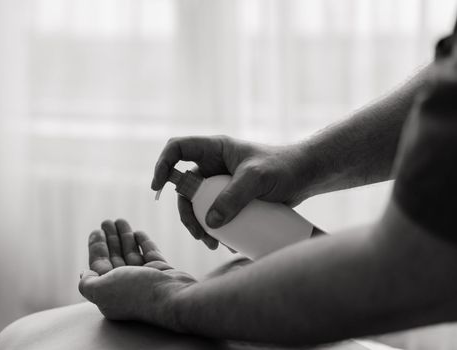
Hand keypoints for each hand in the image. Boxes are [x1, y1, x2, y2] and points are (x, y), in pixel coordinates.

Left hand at [79, 219, 195, 329]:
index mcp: (110, 292)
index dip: (97, 247)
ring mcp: (145, 279)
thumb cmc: (136, 292)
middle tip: (107, 222)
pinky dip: (143, 242)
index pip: (99, 265)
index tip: (96, 230)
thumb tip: (84, 273)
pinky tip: (137, 232)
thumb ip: (88, 282)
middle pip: (115, 257)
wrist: (172, 296)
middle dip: (110, 239)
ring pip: (131, 253)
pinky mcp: (161, 272)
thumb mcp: (101, 289)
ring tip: (120, 220)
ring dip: (125, 236)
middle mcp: (127, 286)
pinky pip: (149, 254)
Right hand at [151, 135, 312, 248]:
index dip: (163, 164)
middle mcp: (213, 165)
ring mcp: (222, 183)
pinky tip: (224, 242)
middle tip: (198, 233)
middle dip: (187, 212)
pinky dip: (214, 228)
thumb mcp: (256, 179)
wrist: (307, 176)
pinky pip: (215, 214)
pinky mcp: (232, 199)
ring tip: (212, 243)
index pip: (178, 149)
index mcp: (214, 149)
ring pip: (198, 204)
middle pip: (185, 187)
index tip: (158, 186)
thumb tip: (210, 222)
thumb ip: (234, 197)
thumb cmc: (283, 167)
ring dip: (199, 225)